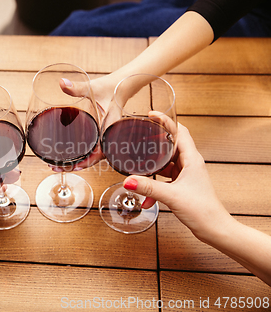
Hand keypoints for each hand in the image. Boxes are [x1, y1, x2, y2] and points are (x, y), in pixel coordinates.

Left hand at [51, 76, 117, 171]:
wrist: (120, 87)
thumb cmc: (109, 88)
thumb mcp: (92, 88)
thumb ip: (77, 87)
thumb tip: (62, 83)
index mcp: (109, 128)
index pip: (101, 151)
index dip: (88, 161)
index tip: (75, 166)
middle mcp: (108, 136)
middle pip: (94, 158)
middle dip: (77, 165)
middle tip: (57, 168)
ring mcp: (104, 137)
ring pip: (93, 156)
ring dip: (78, 163)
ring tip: (59, 166)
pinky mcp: (100, 135)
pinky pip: (93, 150)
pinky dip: (82, 155)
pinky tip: (70, 158)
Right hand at [122, 123, 232, 241]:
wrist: (215, 229)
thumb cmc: (203, 210)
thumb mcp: (172, 196)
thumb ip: (148, 187)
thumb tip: (128, 180)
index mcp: (192, 159)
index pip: (180, 131)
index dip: (166, 120)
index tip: (151, 115)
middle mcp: (190, 164)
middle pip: (170, 145)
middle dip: (154, 142)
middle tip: (139, 138)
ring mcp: (186, 175)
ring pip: (165, 164)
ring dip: (152, 168)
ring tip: (138, 168)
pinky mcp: (182, 186)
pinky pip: (164, 180)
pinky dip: (154, 186)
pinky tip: (146, 199)